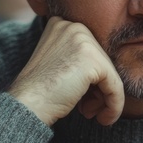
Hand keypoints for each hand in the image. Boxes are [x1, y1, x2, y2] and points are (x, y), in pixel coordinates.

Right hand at [8, 16, 124, 125]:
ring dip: (104, 97)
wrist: (27, 104)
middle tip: (87, 109)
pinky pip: (115, 86)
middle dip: (97, 89)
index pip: (91, 53)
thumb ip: (79, 59)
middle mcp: (74, 27)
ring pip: (110, 74)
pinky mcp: (93, 60)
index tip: (83, 98)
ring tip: (90, 112)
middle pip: (102, 62)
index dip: (90, 79)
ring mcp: (83, 41)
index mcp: (62, 24)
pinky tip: (104, 119)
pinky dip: (114, 105)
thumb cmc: (39, 91)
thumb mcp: (57, 63)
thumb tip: (108, 72)